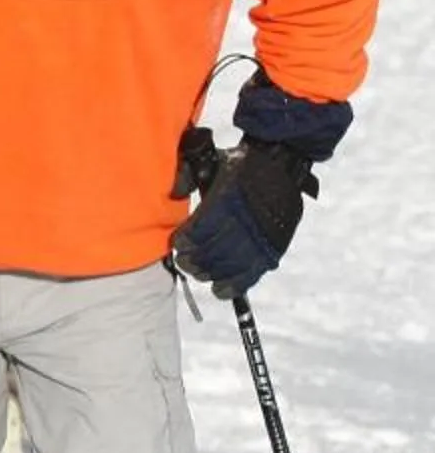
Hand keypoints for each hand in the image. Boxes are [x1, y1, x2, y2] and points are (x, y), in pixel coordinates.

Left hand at [171, 141, 318, 298]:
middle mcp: (244, 221)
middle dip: (194, 261)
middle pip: (212, 253)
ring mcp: (260, 236)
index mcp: (226, 200)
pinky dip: (235, 285)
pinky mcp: (273, 247)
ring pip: (230, 266)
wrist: (281, 163)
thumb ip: (188, 177)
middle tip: (185, 263)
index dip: (185, 243)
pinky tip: (220, 290)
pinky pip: (252, 274)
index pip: (199, 231)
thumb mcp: (211, 162)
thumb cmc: (240, 164)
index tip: (178, 246)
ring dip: (211, 274)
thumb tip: (172, 194)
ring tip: (200, 274)